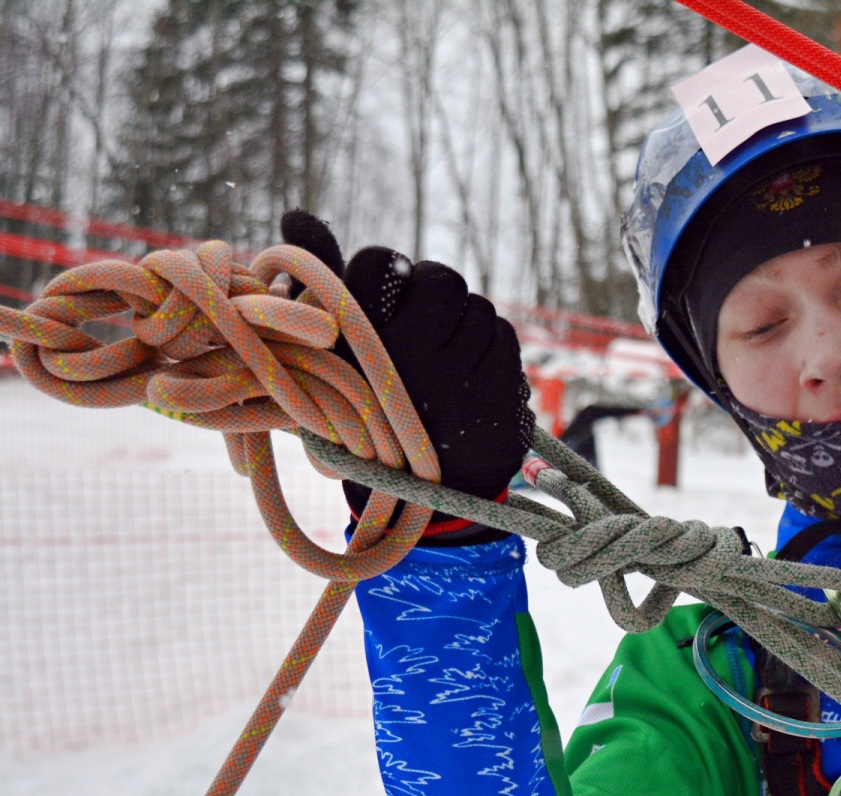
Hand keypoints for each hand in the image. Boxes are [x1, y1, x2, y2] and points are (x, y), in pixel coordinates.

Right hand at [279, 210, 533, 536]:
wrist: (422, 495)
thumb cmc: (366, 413)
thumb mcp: (327, 354)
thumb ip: (320, 279)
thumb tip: (297, 213)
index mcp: (361, 348)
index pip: (380, 264)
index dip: (386, 271)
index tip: (385, 294)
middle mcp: (410, 357)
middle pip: (441, 279)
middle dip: (435, 292)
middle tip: (424, 319)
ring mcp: (460, 375)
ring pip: (476, 306)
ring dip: (464, 324)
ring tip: (445, 356)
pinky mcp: (501, 389)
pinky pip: (502, 334)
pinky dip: (490, 346)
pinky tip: (470, 372)